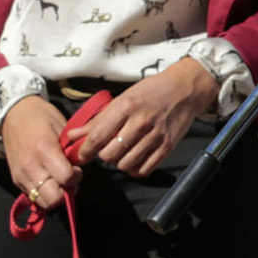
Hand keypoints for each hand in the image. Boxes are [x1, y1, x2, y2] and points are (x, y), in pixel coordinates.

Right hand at [2, 95, 79, 211]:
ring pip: (42, 202)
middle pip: (53, 198)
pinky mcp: (15, 180)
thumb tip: (82, 164)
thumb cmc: (41, 117)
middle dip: (66, 191)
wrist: (12, 115)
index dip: (76, 176)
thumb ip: (73, 147)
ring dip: (55, 195)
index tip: (78, 167)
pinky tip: (49, 180)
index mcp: (45, 150)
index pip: (66, 178)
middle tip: (70, 178)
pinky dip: (44, 193)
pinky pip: (33, 196)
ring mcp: (21, 176)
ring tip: (60, 180)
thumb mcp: (62, 126)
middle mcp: (31, 168)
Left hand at [73, 57, 219, 177]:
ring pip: (125, 164)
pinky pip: (144, 169)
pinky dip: (135, 169)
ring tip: (123, 153)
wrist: (186, 89)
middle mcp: (141, 122)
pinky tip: (135, 159)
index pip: (97, 137)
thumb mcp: (123, 98)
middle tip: (107, 149)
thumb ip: (98, 120)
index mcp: (126, 107)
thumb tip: (72, 136)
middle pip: (109, 155)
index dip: (85, 151)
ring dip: (120, 162)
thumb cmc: (152, 91)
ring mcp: (156, 135)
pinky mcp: (168, 146)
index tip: (82, 155)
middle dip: (103, 156)